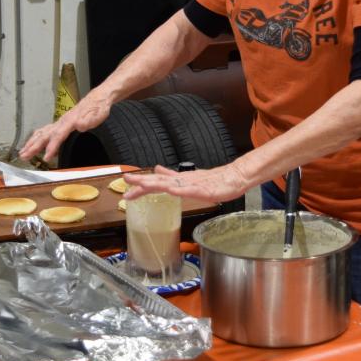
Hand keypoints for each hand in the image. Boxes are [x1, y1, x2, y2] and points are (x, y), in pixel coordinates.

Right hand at [18, 91, 111, 161]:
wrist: (98, 98)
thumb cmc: (98, 107)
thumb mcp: (98, 114)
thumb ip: (89, 120)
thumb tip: (80, 125)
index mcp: (70, 121)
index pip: (58, 135)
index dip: (51, 147)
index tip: (46, 157)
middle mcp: (62, 121)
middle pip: (44, 135)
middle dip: (33, 147)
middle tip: (24, 156)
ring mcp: (60, 122)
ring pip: (42, 133)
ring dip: (31, 143)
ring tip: (23, 153)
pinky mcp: (60, 124)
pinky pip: (45, 132)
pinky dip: (36, 139)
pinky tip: (33, 144)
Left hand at [123, 164, 250, 202]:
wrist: (234, 177)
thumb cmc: (214, 179)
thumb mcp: (188, 178)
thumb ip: (171, 175)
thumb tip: (157, 169)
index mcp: (179, 179)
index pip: (156, 181)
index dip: (140, 183)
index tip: (125, 185)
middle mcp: (183, 181)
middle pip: (160, 181)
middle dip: (143, 182)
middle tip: (126, 181)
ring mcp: (194, 185)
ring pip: (173, 184)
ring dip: (157, 184)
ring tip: (143, 185)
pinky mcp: (205, 190)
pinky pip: (192, 191)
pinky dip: (181, 190)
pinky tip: (172, 190)